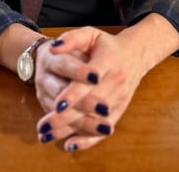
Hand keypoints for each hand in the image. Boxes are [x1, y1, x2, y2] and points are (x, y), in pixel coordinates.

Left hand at [34, 26, 147, 151]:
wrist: (134, 55)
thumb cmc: (106, 45)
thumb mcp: (91, 34)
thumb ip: (72, 39)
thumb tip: (53, 47)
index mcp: (108, 61)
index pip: (90, 80)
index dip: (74, 94)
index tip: (57, 105)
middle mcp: (116, 82)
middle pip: (90, 104)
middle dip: (66, 117)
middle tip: (44, 125)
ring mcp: (119, 98)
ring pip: (94, 119)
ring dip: (71, 130)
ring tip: (47, 135)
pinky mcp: (120, 110)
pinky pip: (103, 129)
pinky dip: (87, 140)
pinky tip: (69, 145)